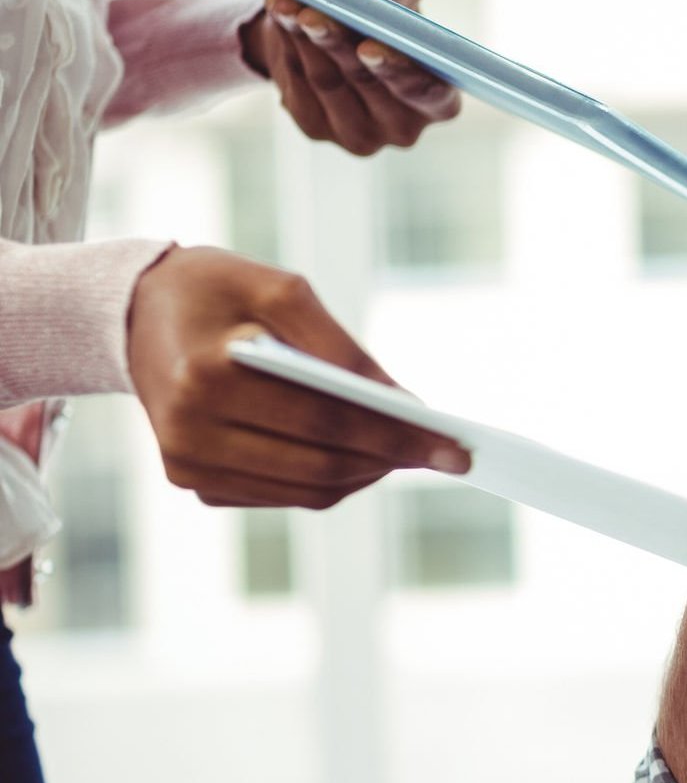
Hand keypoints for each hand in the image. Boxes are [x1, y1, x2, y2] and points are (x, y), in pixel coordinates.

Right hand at [128, 246, 468, 507]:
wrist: (134, 312)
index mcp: (207, 377)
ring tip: (412, 450)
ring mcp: (186, 464)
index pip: (324, 424)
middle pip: (318, 466)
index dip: (396, 437)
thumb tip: (401, 403)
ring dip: (366, 473)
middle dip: (391, 459)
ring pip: (304, 490)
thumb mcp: (281, 290)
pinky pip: (280, 492)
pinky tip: (362, 453)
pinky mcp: (192, 480)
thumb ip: (341, 348)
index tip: (456, 447)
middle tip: (448, 453)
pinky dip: (329, 478)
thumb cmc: (216, 290)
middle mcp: (189, 432)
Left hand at [244, 0, 458, 154]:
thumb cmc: (381, 8)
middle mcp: (404, 127)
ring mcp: (360, 134)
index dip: (400, 70)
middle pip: (368, 83)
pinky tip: (280, 19)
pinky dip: (287, 47)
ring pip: (327, 81)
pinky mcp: (316, 129)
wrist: (332, 29)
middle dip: (337, 44)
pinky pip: (298, 86)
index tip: (369, 46)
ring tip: (286, 4)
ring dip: (303, 38)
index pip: (427, 93)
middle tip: (311, 15)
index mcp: (440, 98)